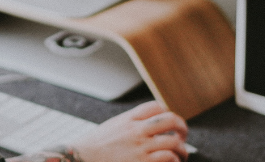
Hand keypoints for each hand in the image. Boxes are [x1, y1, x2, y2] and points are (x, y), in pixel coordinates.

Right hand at [71, 101, 187, 161]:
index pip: (156, 107)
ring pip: (173, 141)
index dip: (168, 113)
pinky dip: (173, 160)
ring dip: (182, 149)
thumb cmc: (95, 147)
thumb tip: (145, 122)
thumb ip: (128, 123)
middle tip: (183, 135)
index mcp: (129, 119)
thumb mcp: (112, 127)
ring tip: (181, 155)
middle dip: (182, 127)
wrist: (82, 159)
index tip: (170, 123)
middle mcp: (136, 131)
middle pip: (170, 120)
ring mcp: (140, 147)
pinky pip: (167, 158)